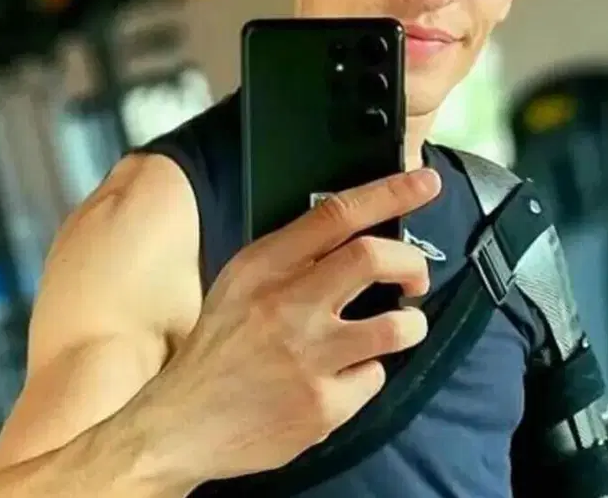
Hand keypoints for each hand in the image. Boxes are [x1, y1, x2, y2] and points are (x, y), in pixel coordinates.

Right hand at [145, 169, 440, 481]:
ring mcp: (308, 357)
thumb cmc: (217, 349)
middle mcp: (288, 305)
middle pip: (374, 258)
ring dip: (409, 324)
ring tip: (398, 327)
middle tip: (414, 278)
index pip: (336, 214)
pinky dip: (368, 374)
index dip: (390, 193)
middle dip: (411, 262)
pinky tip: (344, 378)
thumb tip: (353, 233)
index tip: (426, 182)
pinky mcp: (323, 405)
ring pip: (395, 325)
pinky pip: (374, 377)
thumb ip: (289, 258)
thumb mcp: (238, 285)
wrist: (180, 425)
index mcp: (264, 267)